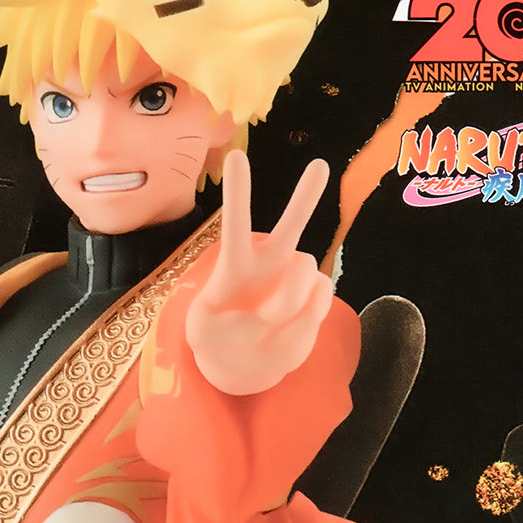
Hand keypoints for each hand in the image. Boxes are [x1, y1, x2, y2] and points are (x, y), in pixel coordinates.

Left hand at [185, 148, 333, 395]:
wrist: (246, 364)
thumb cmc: (216, 340)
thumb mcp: (200, 335)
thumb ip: (223, 325)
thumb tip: (260, 319)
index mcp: (235, 263)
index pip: (236, 223)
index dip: (238, 193)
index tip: (237, 158)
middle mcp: (269, 264)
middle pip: (291, 225)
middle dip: (306, 196)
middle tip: (320, 166)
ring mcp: (295, 281)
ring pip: (305, 271)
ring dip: (289, 300)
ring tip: (270, 321)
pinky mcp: (316, 300)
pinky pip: (321, 298)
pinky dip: (307, 318)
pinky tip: (290, 328)